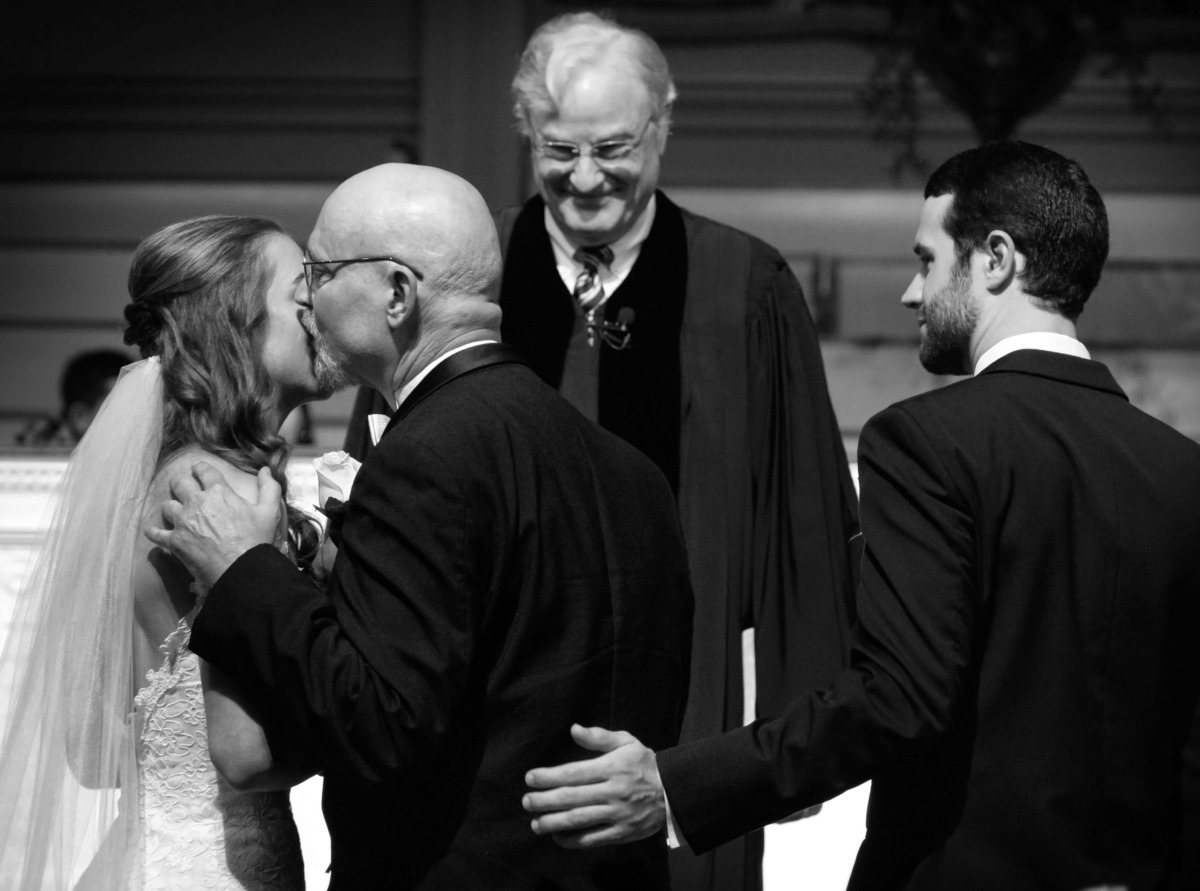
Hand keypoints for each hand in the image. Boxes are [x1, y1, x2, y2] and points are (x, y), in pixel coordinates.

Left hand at [145, 463, 280, 587]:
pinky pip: (156, 534)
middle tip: (181, 485)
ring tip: (173, 510)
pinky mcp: (174, 541)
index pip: (205, 472)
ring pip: (167, 506)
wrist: (240, 567)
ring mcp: (183, 521)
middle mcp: (197, 502)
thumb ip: (269, 487)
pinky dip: (153, 532)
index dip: (200, 468)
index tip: (197, 469)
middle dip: (180, 482)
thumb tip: (265, 470)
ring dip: (170, 507)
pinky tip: (151, 531)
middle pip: (180, 484)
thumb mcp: (269, 511)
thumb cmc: (255, 539)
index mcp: (219, 492)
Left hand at [522, 724, 664, 847]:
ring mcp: (617, 814)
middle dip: (544, 800)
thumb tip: (573, 729)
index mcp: (611, 767)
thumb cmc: (645, 764)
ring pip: (579, 820)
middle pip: (571, 797)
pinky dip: (573, 840)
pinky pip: (593, 839)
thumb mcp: (627, 742)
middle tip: (526, 802)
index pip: (573, 772)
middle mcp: (612, 791)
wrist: (675, 791)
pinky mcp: (622, 833)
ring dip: (553, 822)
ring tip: (535, 823)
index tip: (530, 778)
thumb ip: (599, 737)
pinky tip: (558, 837)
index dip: (549, 776)